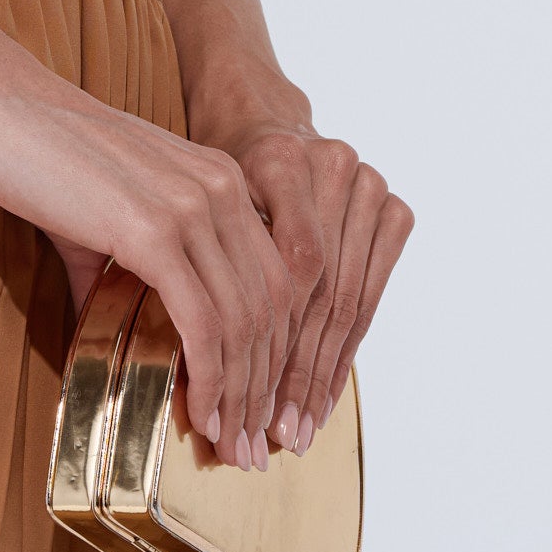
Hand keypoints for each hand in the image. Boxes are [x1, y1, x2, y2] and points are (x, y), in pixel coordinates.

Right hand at [0, 56, 299, 470]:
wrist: (0, 105)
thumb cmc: (43, 155)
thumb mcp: (110, 213)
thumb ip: (127, 275)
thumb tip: (118, 342)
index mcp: (222, 181)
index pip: (277, 281)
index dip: (276, 352)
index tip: (260, 407)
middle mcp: (222, 190)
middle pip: (274, 308)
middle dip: (267, 387)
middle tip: (252, 446)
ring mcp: (192, 207)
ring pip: (244, 321)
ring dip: (242, 394)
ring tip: (229, 443)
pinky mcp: (153, 230)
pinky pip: (203, 319)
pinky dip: (210, 375)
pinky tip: (201, 411)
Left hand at [214, 118, 414, 455]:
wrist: (256, 118)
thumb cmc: (205, 171)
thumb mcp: (185, 200)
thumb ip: (183, 252)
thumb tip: (159, 331)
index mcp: (279, 159)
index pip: (286, 272)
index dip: (262, 343)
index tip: (235, 402)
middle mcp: (333, 165)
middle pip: (318, 293)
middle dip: (293, 372)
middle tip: (273, 434)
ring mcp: (368, 184)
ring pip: (346, 303)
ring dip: (321, 372)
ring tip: (300, 427)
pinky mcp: (391, 207)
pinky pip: (369, 296)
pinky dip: (344, 350)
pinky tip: (325, 393)